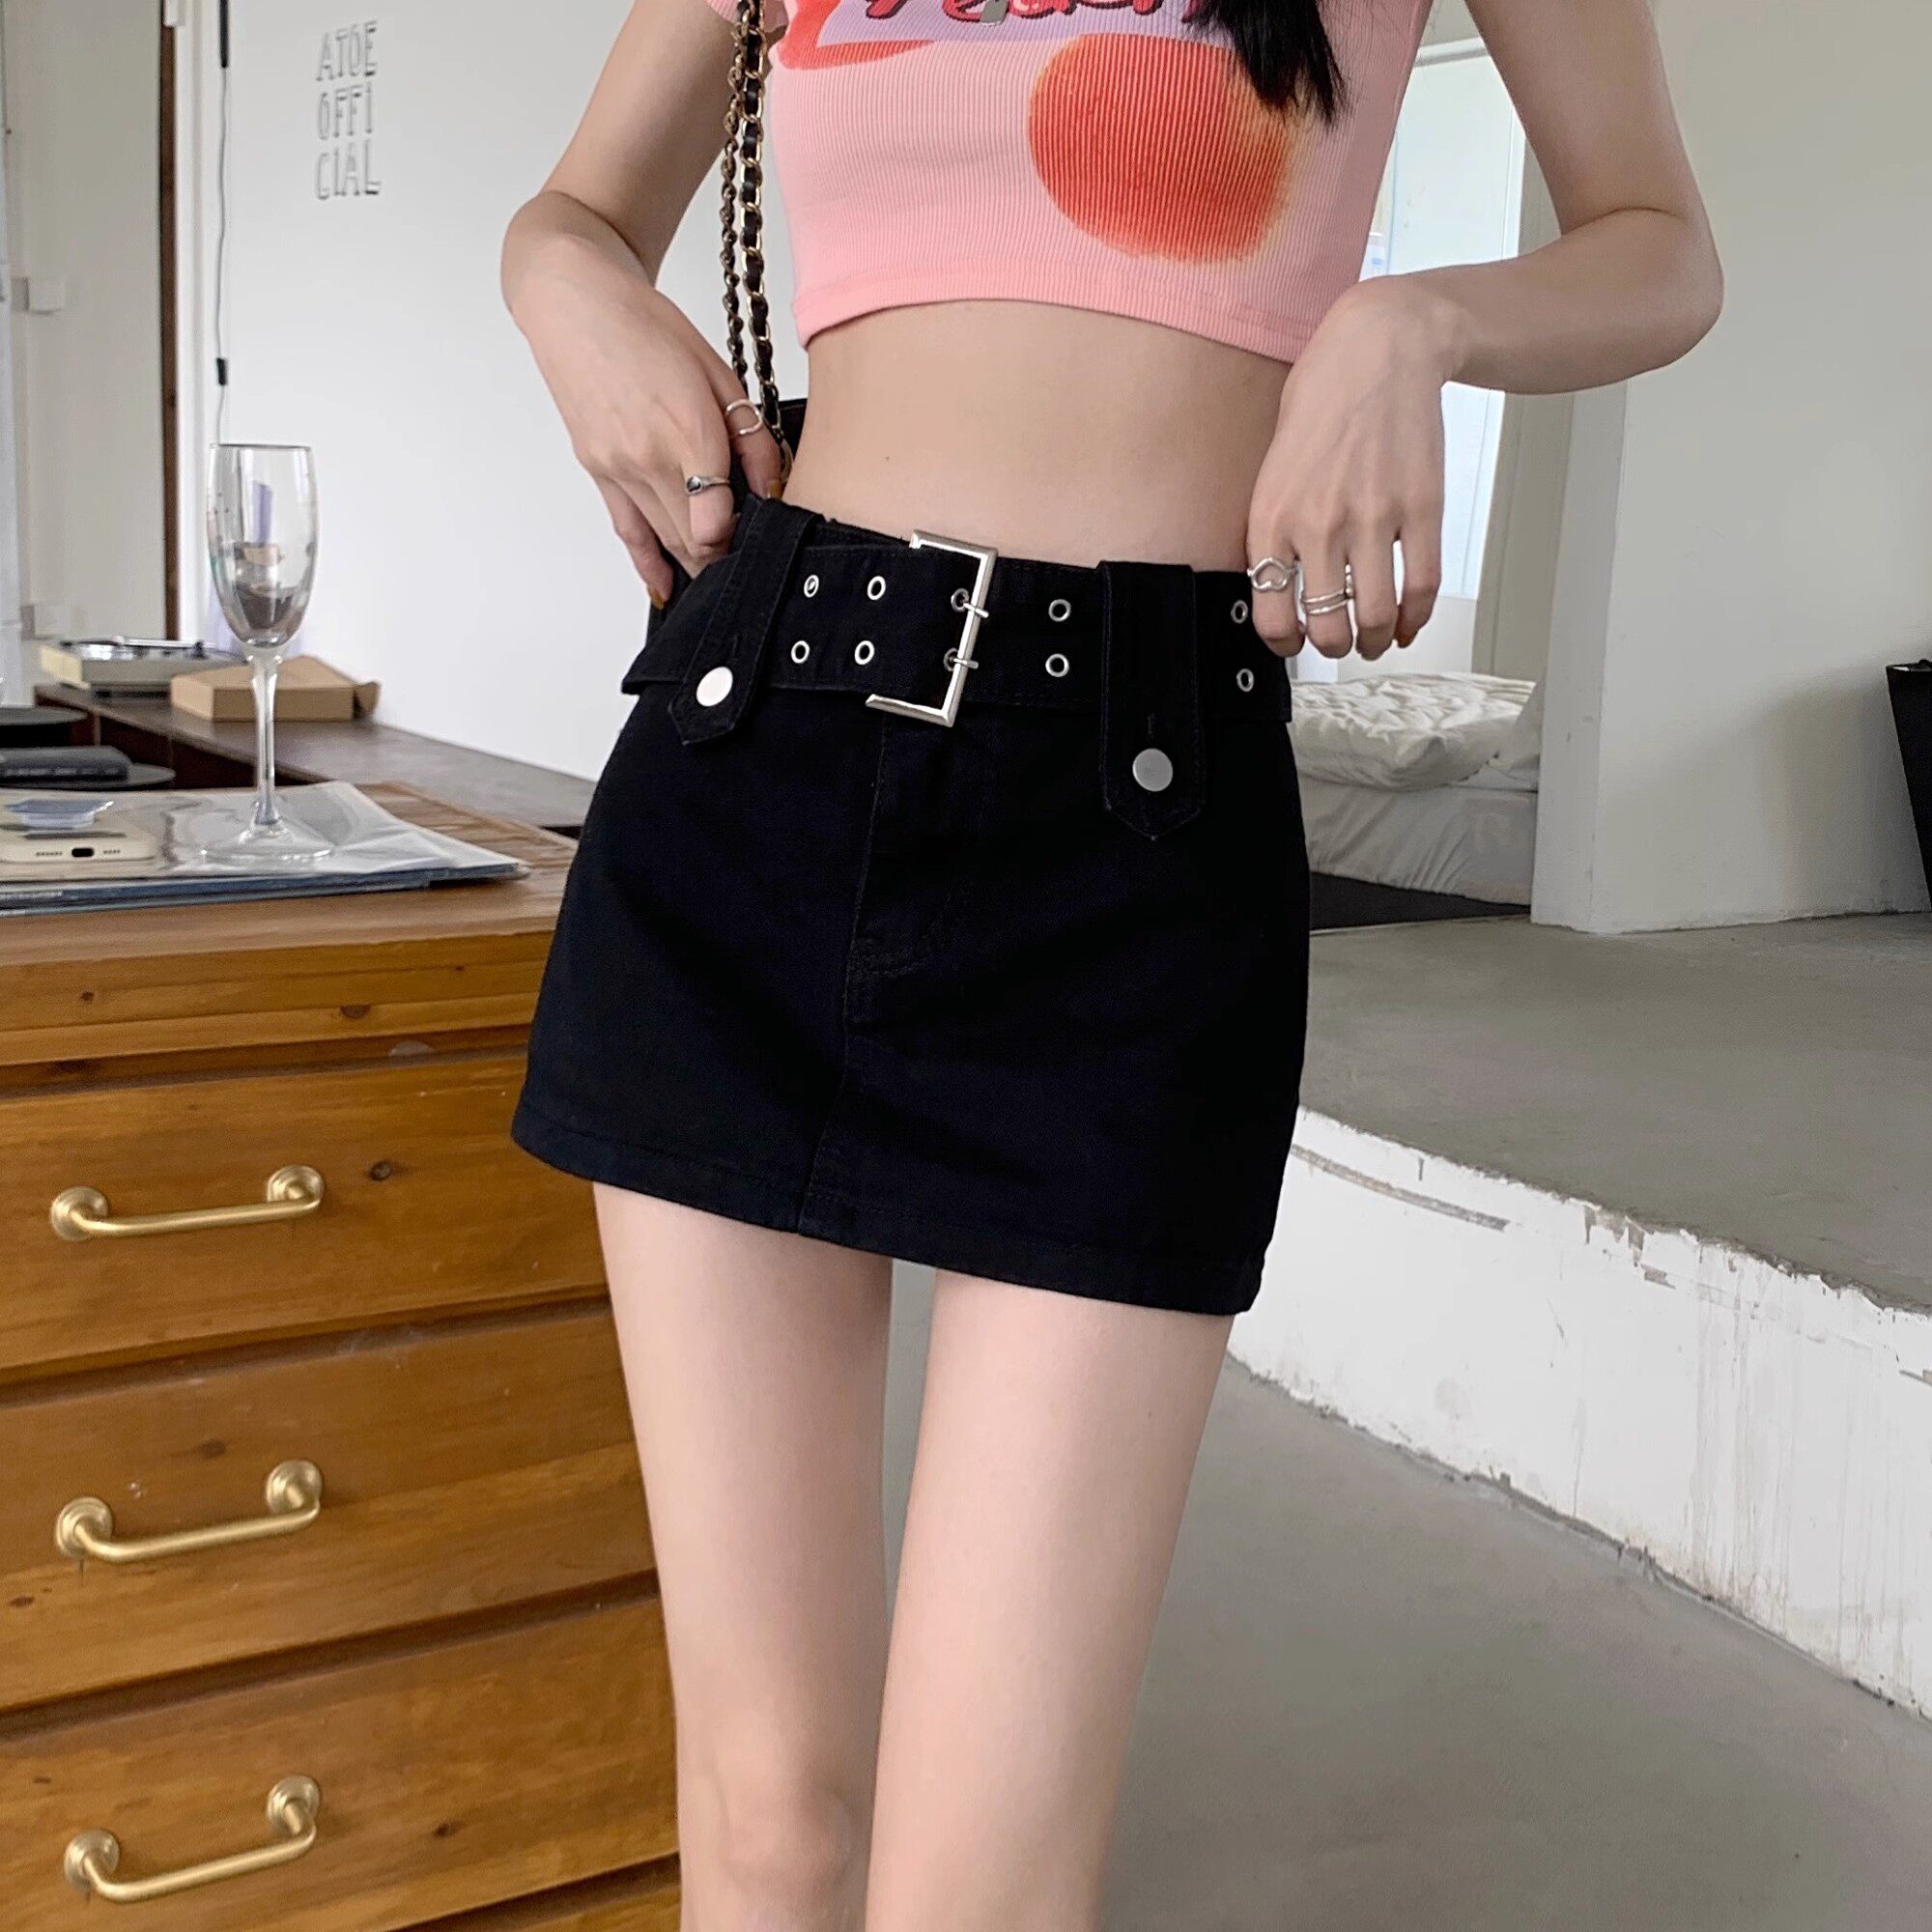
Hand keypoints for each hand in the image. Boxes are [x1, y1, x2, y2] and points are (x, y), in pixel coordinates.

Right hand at [512, 237, 784, 603]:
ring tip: (720, 573)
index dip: (746, 538)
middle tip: (750, 558)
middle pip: (694, 542)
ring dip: (695, 564)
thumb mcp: (719, 372)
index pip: (720, 522)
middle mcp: (648, 459)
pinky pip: (627, 533)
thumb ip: (751, 438)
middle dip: (725, 556)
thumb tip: (775, 487)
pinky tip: (666, 588)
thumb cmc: (648, 327)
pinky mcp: (598, 471)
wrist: (576, 303)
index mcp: (687, 432)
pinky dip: (649, 565)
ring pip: (665, 543)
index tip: (763, 534)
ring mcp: (617, 470)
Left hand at [1246, 278, 1459, 661]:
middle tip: (1338, 643)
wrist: (1380, 349)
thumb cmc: (1322, 399)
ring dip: (1375, 641)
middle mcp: (1320, 525)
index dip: (1283, 644)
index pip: (1271, 614)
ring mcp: (1374, 519)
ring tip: (1374, 638)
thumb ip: (1274, 527)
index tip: (1292, 643)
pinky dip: (1416, 618)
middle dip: (1333, 647)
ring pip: (1376, 617)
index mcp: (1273, 517)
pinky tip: (1407, 621)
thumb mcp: (1272, 467)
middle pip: (1326, 627)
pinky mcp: (1421, 509)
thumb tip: (1278, 586)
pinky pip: (1421, 587)